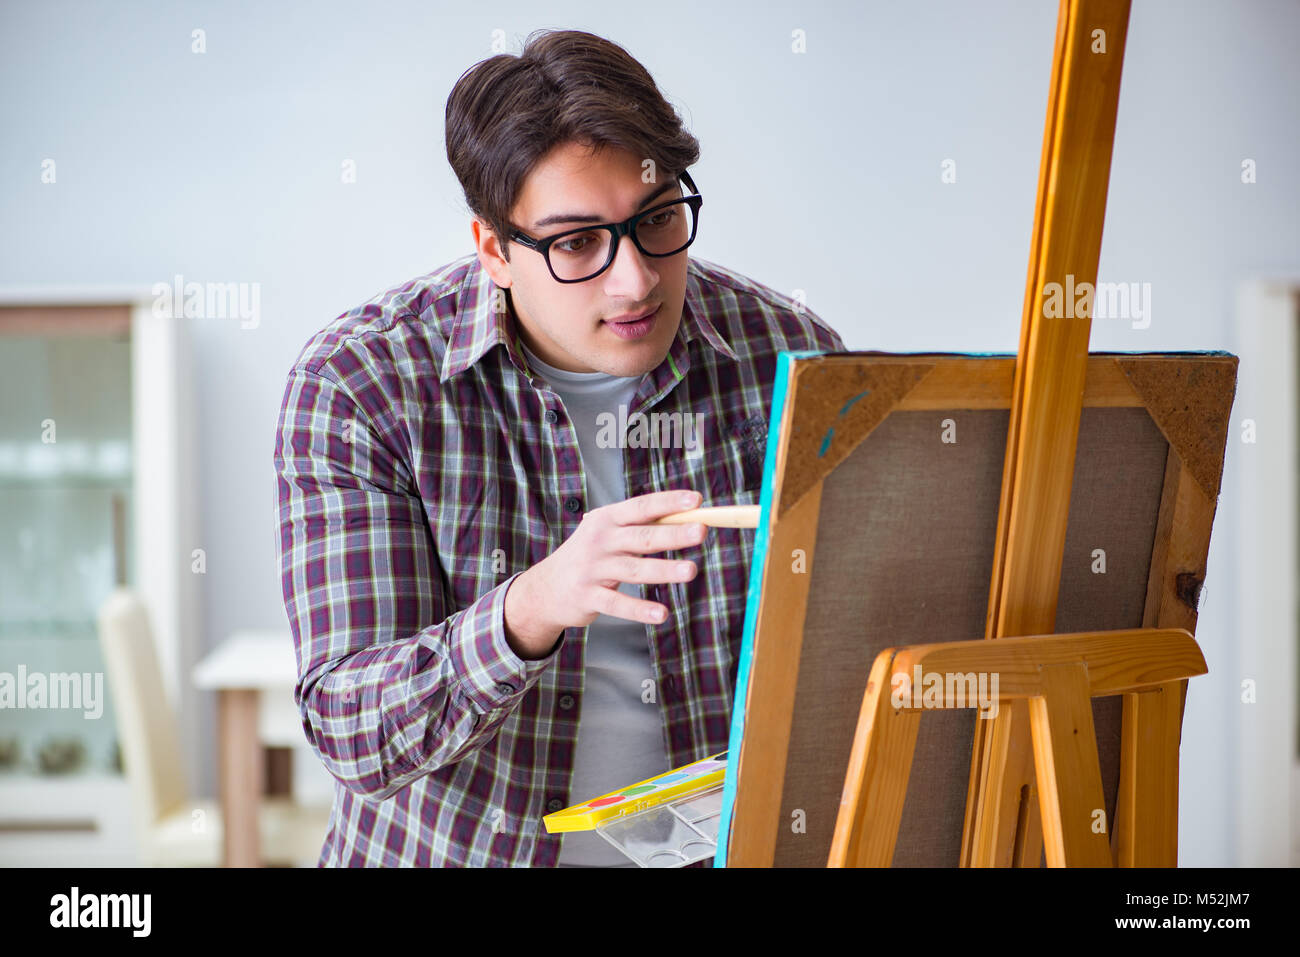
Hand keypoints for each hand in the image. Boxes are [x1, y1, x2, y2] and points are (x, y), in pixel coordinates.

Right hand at [503, 489, 707, 657]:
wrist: (546, 588)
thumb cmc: (590, 556)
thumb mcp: (608, 534)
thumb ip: (642, 528)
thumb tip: (689, 520)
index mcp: (607, 519)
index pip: (642, 506)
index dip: (669, 502)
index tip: (696, 500)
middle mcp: (600, 540)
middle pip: (642, 537)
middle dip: (673, 534)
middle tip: (701, 531)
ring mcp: (592, 569)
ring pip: (634, 570)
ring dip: (664, 570)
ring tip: (690, 571)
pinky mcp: (588, 596)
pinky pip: (618, 604)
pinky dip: (640, 610)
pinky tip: (661, 614)